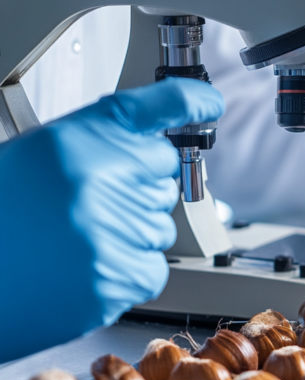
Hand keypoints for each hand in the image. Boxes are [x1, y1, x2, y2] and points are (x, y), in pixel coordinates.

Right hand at [0, 78, 223, 359]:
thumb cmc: (1, 216)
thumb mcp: (35, 158)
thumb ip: (95, 147)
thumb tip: (150, 153)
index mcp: (74, 142)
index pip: (151, 111)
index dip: (187, 103)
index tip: (210, 102)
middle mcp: (99, 180)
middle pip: (162, 177)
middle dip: (133, 190)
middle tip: (78, 209)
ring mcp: (111, 231)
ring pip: (159, 226)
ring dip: (129, 235)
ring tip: (71, 243)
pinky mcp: (117, 277)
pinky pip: (153, 269)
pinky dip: (127, 273)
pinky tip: (83, 269)